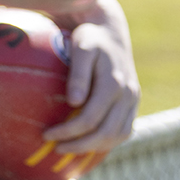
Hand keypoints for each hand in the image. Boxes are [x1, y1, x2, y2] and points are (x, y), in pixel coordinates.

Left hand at [43, 0, 139, 153]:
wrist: (110, 31)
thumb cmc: (89, 37)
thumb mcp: (81, 48)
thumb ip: (78, 74)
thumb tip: (73, 102)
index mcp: (114, 83)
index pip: (90, 118)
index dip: (68, 131)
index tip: (46, 135)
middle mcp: (128, 94)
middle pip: (106, 133)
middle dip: (80, 145)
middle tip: (55, 148)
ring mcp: (133, 100)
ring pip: (119, 135)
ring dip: (95, 147)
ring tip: (69, 148)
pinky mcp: (133, 102)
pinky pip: (124, 129)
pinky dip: (108, 140)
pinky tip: (87, 142)